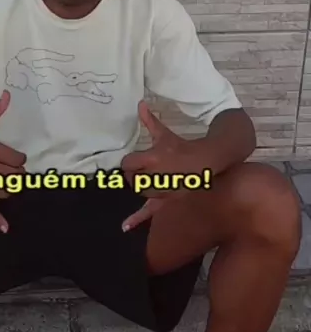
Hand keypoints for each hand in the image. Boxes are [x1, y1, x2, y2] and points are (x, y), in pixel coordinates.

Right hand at [0, 90, 25, 231]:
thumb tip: (8, 94)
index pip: (17, 158)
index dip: (20, 159)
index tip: (16, 159)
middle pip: (14, 175)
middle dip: (17, 174)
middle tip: (14, 172)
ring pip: (5, 190)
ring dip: (10, 188)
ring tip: (9, 184)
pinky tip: (6, 228)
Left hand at [120, 101, 208, 231]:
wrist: (207, 161)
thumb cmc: (183, 146)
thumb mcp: (165, 134)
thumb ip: (150, 121)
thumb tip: (140, 104)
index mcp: (153, 158)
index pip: (127, 163)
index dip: (129, 162)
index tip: (135, 160)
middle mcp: (156, 175)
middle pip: (131, 179)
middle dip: (134, 174)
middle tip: (142, 170)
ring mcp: (162, 190)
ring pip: (139, 191)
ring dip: (140, 186)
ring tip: (148, 179)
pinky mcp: (167, 200)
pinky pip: (150, 211)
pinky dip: (137, 219)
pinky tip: (124, 227)